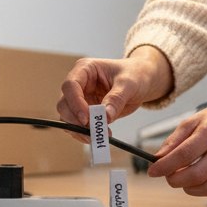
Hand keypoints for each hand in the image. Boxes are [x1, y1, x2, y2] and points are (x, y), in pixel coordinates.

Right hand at [56, 46, 172, 138]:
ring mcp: (80, 99)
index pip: (70, 85)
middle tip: (94, 131)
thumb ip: (116, 98)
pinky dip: (85, 134)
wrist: (142, 81)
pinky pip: (78, 126)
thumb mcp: (129, 83)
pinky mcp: (86, 113)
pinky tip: (100, 136)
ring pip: (68, 118)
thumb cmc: (134, 75)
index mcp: (85, 69)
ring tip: (100, 136)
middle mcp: (79, 84)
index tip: (86, 118)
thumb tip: (105, 116)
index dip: (75, 103)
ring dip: (80, 130)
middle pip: (64, 104)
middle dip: (76, 120)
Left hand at [146, 94, 206, 197]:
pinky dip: (204, 190)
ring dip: (189, 189)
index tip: (154, 171)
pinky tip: (200, 180)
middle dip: (176, 180)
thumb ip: (175, 139)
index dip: (165, 166)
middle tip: (169, 176)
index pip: (184, 154)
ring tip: (184, 180)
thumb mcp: (194, 119)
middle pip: (196, 174)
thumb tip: (159, 158)